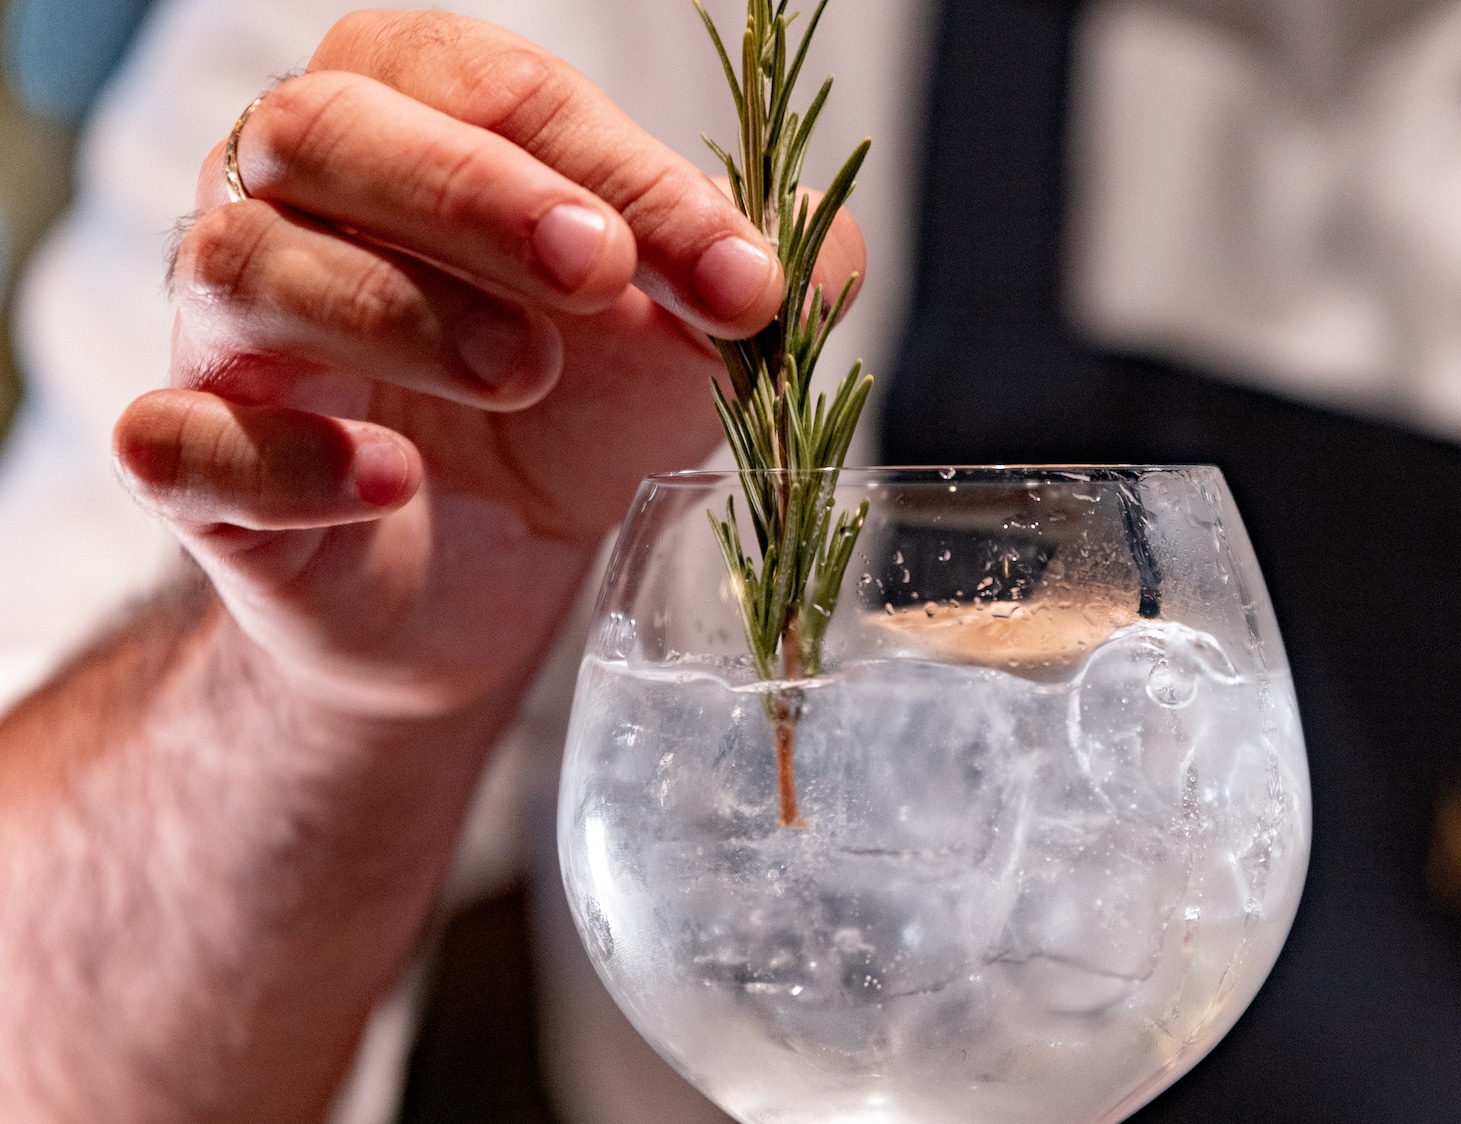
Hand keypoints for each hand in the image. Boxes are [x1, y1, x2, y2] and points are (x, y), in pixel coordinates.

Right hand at [114, 9, 866, 719]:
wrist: (480, 579)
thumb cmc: (568, 417)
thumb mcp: (682, 344)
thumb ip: (752, 281)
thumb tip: (825, 248)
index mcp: (412, 125)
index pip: (487, 88)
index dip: (619, 167)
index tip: (738, 275)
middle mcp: (291, 202)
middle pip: (322, 130)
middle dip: (471, 193)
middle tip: (600, 274)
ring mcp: (229, 337)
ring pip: (242, 265)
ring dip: (397, 312)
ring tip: (522, 373)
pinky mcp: (201, 473)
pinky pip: (179, 441)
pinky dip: (284, 456)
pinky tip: (390, 481)